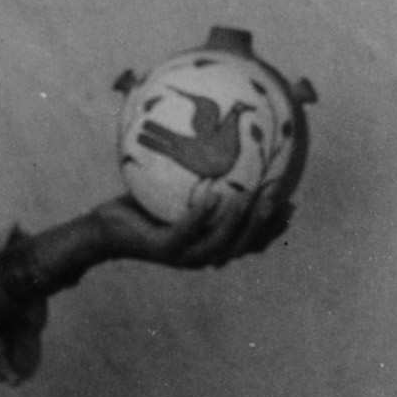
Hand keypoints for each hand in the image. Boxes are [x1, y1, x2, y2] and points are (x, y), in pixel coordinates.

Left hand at [88, 174, 301, 270]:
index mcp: (210, 246)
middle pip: (243, 245)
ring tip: (251, 197)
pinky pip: (186, 231)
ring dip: (238, 221)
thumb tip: (217, 141)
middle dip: (263, 224)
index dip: (273, 229)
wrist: (105, 229)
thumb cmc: (141, 207)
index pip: (251, 243)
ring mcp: (184, 255)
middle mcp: (202, 256)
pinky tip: (211, 196)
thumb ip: (199, 177)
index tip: (291, 206)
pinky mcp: (164, 249)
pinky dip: (201, 215)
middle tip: (276, 198)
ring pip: (220, 242)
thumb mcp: (175, 192)